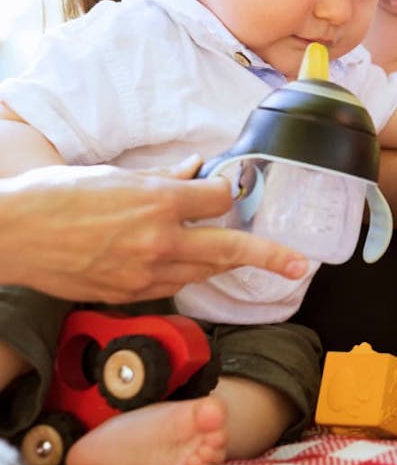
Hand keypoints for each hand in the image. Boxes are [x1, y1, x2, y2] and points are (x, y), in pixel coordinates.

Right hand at [0, 156, 308, 302]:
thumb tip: (193, 169)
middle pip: (229, 247)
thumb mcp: (116, 175)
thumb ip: (162, 178)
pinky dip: (190, 273)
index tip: (226, 188)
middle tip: (299, 263)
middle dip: (270, 255)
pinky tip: (193, 265)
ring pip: (205, 270)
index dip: (226, 191)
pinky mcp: (129, 294)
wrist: (11, 236)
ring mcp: (145, 272)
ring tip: (253, 259)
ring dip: (229, 262)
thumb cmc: (55, 197)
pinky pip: (175, 285)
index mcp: (158, 203)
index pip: (220, 198)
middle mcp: (159, 240)